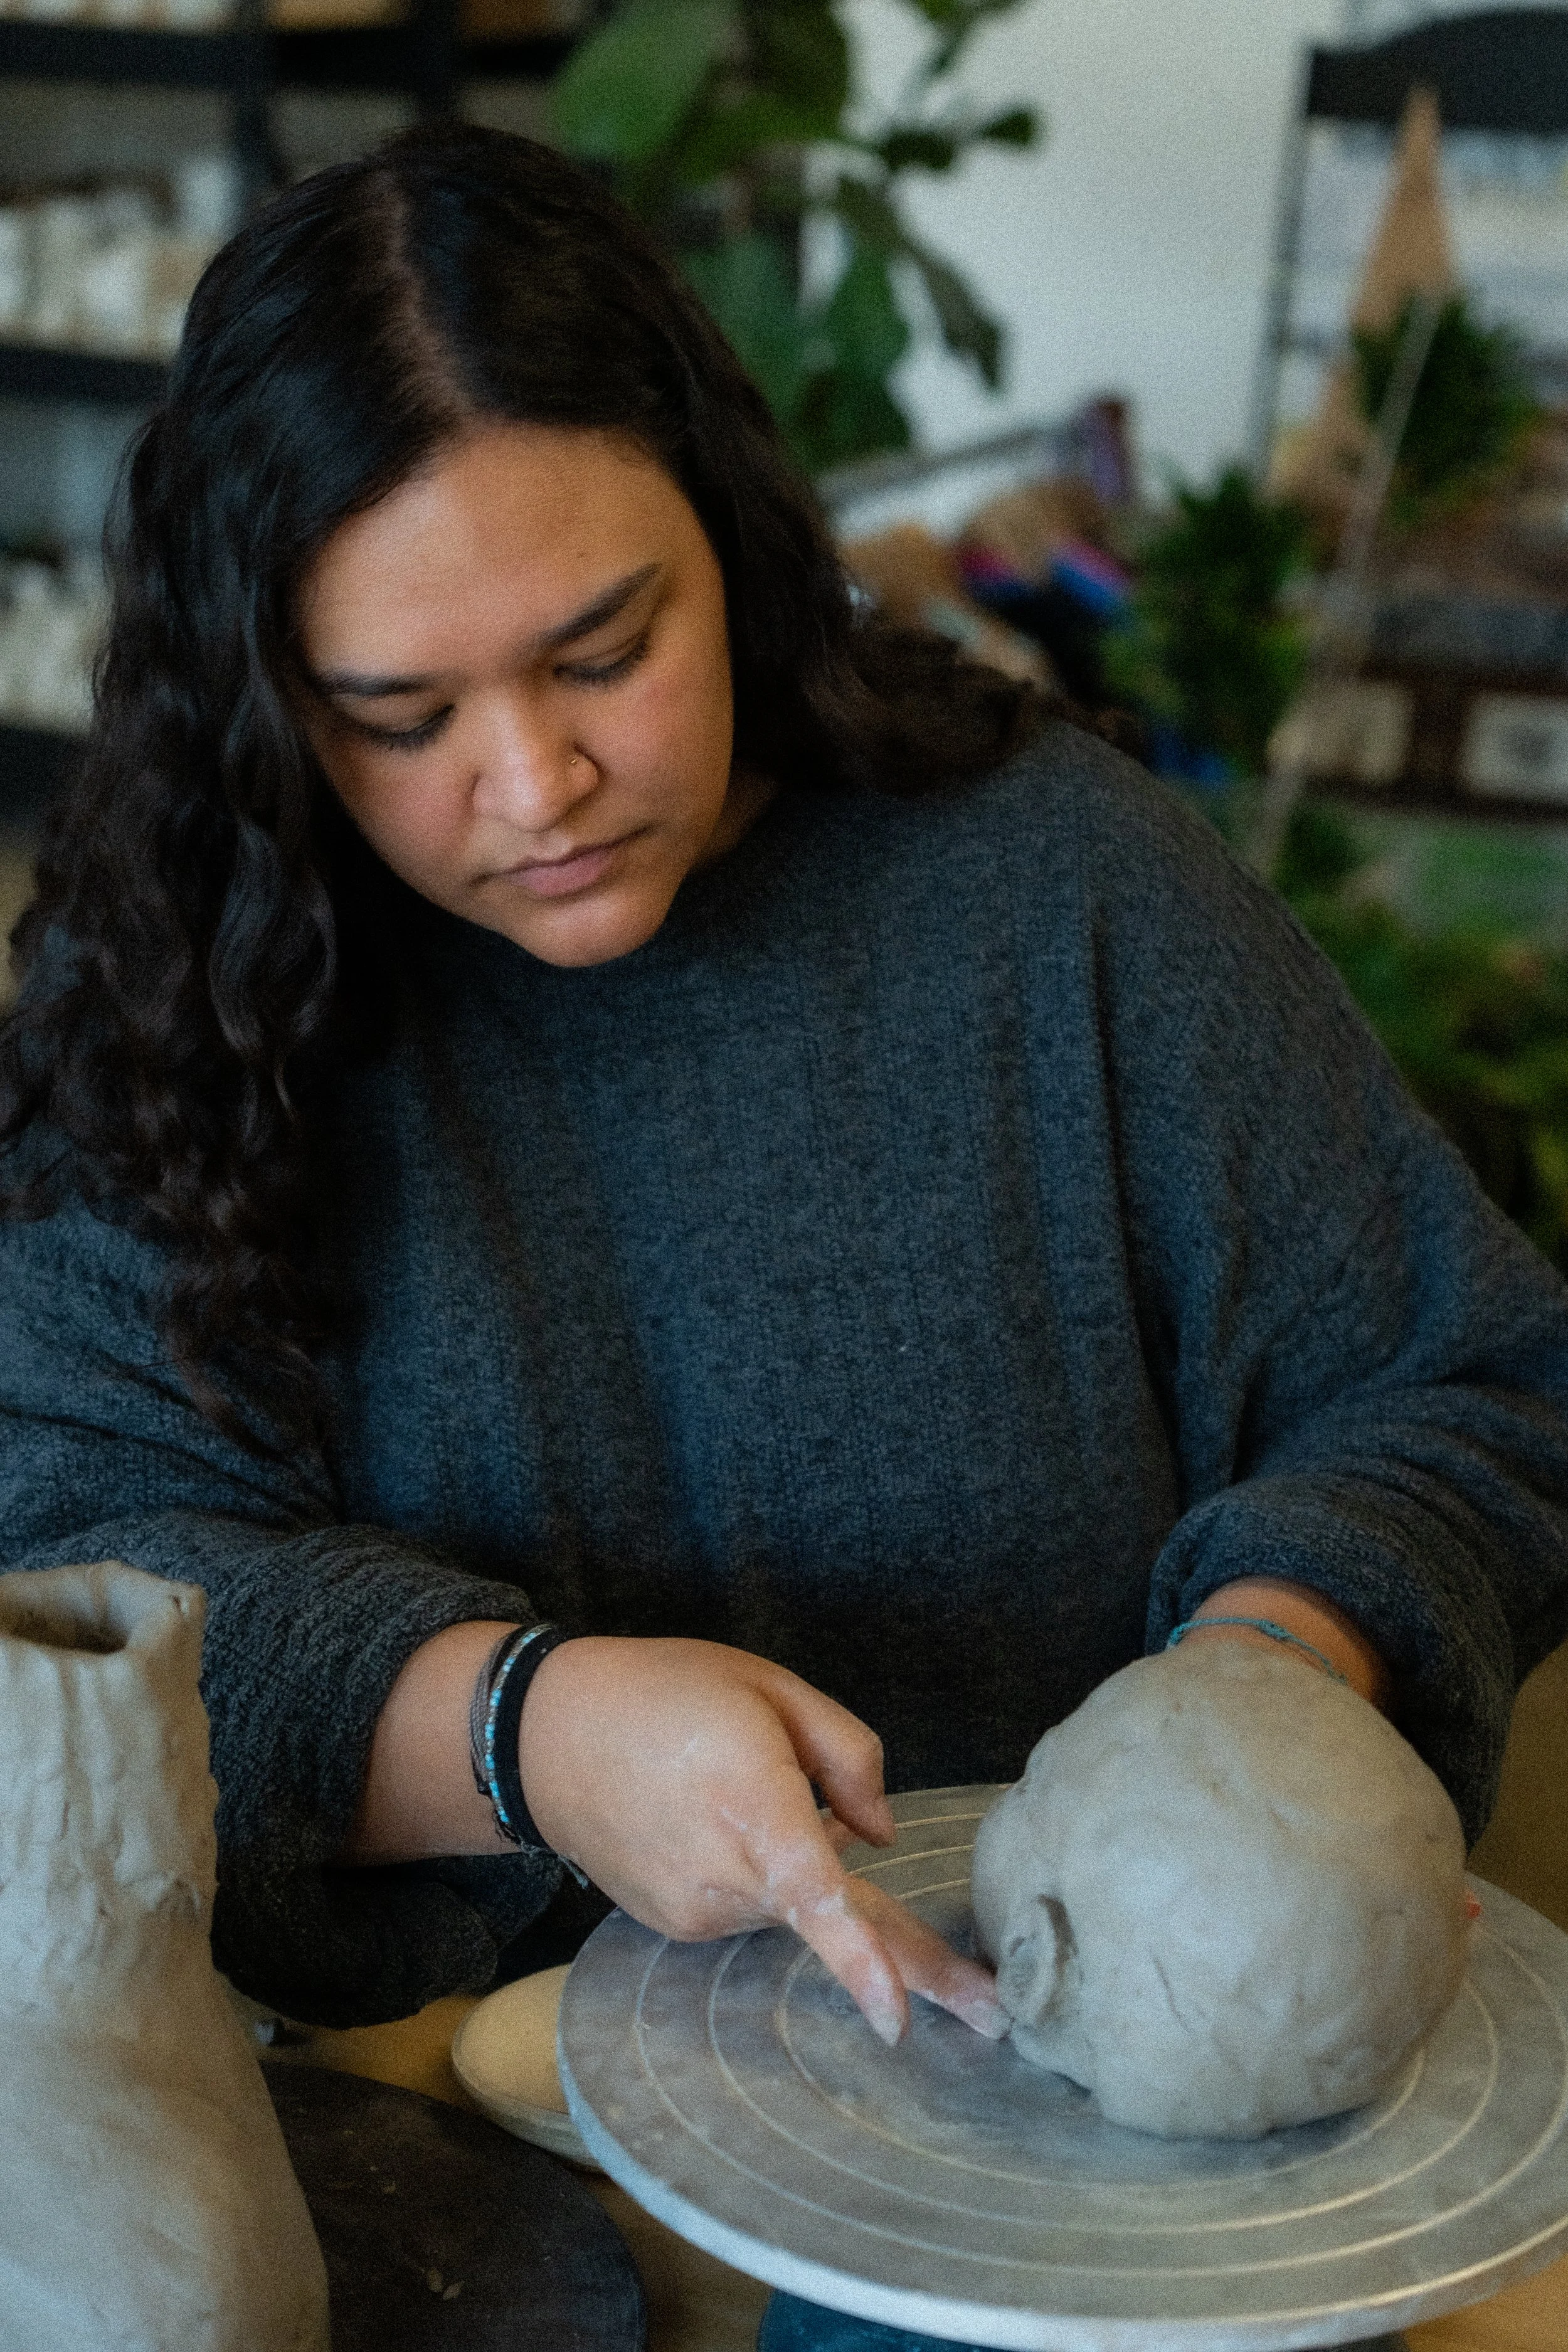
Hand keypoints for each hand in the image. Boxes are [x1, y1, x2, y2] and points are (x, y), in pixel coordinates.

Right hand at [518, 1635, 1006, 2048]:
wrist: (547, 1736)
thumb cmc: (669, 1692)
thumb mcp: (770, 1686)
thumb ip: (848, 1754)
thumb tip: (884, 1837)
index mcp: (753, 1803)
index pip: (815, 1893)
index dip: (860, 1957)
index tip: (899, 2020)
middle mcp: (725, 1872)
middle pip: (833, 1915)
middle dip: (908, 1957)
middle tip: (992, 2007)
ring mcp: (697, 1910)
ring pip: (789, 1905)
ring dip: (802, 1867)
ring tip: (748, 1789)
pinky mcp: (679, 1925)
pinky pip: (751, 1906)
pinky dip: (760, 1873)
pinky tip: (719, 1819)